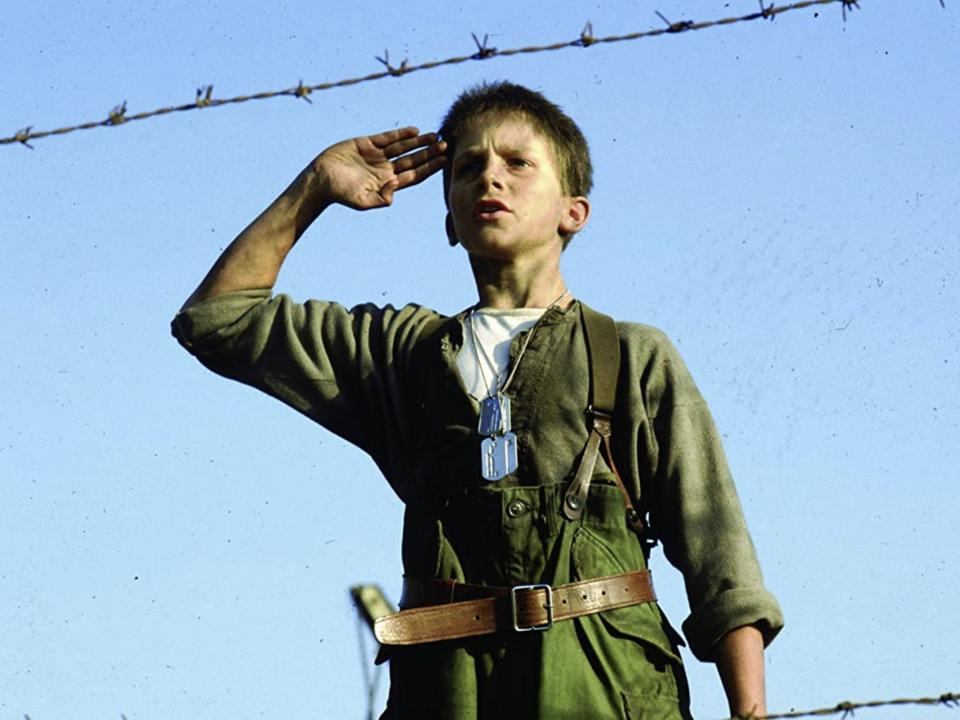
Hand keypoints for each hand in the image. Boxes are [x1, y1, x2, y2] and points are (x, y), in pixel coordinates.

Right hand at [312, 127, 445, 209]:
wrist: (320, 179)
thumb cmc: (341, 194)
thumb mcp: (363, 201)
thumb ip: (383, 197)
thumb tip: (398, 184)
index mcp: (388, 184)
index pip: (414, 175)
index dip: (429, 168)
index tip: (444, 161)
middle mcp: (385, 169)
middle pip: (413, 160)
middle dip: (429, 153)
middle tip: (445, 145)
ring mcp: (377, 156)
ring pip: (403, 147)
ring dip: (419, 142)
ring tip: (435, 136)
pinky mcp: (366, 144)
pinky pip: (387, 138)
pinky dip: (401, 134)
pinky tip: (414, 130)